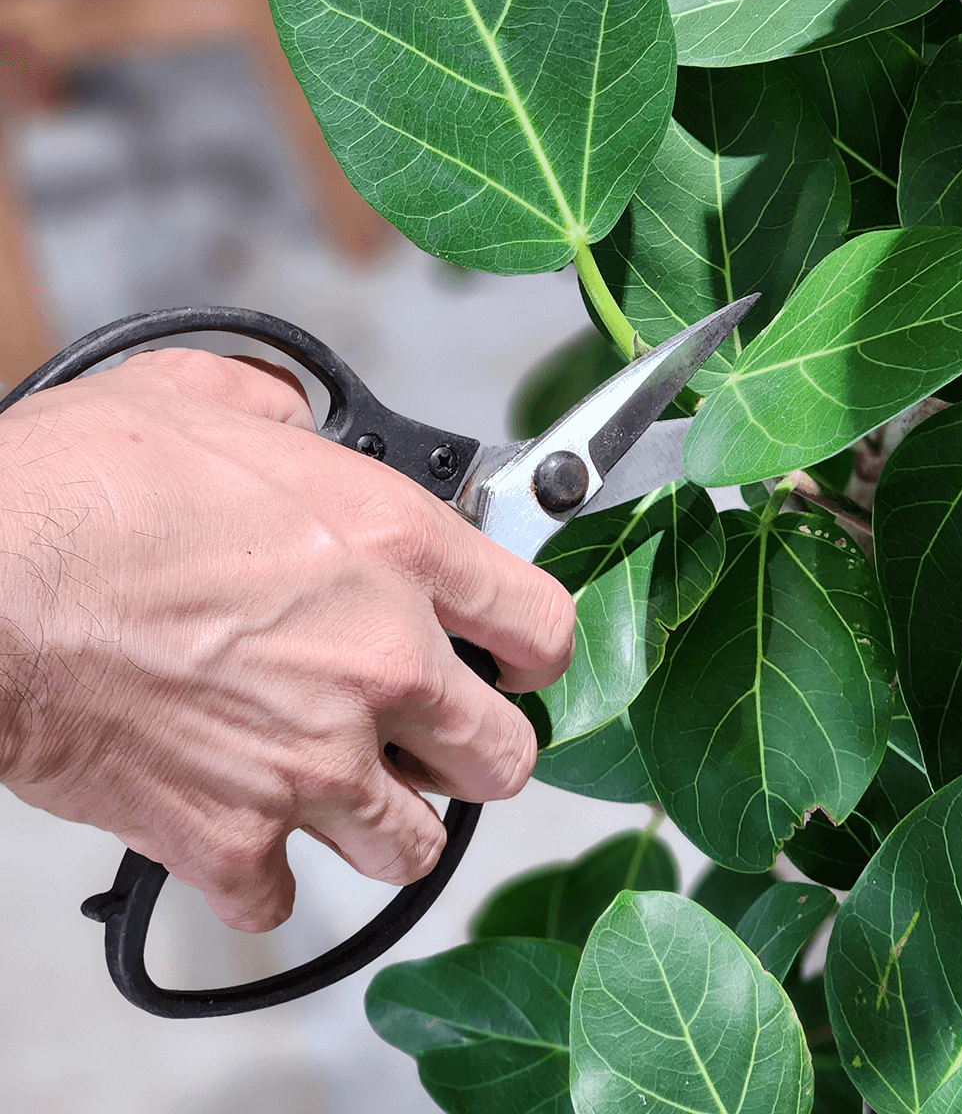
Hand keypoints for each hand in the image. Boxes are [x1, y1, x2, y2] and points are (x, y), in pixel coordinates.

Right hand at [0, 348, 573, 931]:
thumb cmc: (79, 488)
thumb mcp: (201, 399)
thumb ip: (282, 415)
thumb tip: (296, 424)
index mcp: (394, 548)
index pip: (543, 625)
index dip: (535, 646)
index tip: (512, 654)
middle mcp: (378, 662)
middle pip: (504, 758)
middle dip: (472, 748)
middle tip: (430, 730)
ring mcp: (311, 763)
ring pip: (413, 848)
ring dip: (383, 822)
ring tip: (340, 783)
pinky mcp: (230, 839)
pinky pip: (284, 900)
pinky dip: (265, 876)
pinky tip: (239, 828)